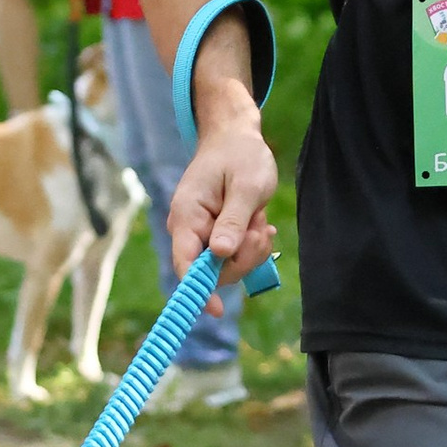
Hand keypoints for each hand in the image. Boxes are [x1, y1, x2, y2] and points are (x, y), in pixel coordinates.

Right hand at [165, 74, 278, 284]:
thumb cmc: (240, 155)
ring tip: (261, 223)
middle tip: (262, 232)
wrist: (235, 137)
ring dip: (250, 251)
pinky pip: (232, 256)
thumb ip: (233, 220)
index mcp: (187, 215)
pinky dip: (250, 246)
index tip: (216, 310)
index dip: (198, 289)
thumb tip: (220, 254)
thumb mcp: (246, 186)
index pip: (185, 262)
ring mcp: (201, 233)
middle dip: (242, 259)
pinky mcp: (214, 235)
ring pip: (225, 266)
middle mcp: (188, 229)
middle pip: (210, 270)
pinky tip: (260, 226)